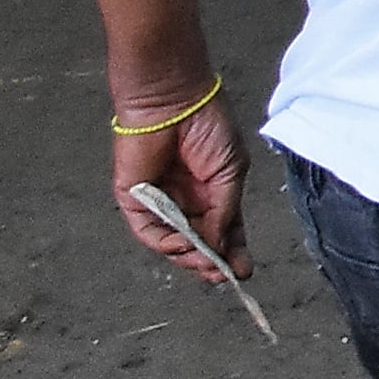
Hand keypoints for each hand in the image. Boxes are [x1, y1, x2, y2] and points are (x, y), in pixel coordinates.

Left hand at [109, 82, 252, 286]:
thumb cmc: (209, 128)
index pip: (223, 230)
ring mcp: (160, 203)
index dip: (232, 251)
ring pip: (172, 242)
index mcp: (213, 193)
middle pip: (197, 242)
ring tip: (208, 266)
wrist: (174, 103)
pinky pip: (148, 230)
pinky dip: (165, 243)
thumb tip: (221, 246)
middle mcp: (185, 201)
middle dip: (211, 261)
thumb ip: (226, 212)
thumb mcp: (231, 173)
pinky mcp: (135, 200)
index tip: (244, 271)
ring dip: (189, 258)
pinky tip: (184, 245)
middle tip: (224, 275)